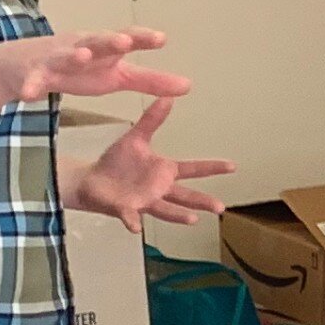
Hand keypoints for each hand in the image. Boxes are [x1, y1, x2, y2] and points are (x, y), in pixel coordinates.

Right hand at [3, 27, 193, 108]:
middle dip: (109, 40)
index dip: (142, 38)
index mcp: (103, 49)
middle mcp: (80, 47)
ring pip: (64, 55)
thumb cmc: (79, 69)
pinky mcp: (31, 74)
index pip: (125, 39)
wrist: (26, 66)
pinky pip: (31, 81)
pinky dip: (31, 86)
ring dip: (73, 55)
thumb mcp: (116, 77)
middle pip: (96, 41)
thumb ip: (149, 81)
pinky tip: (30, 94)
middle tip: (125, 41)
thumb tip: (188, 86)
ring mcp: (54, 59)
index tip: (161, 39)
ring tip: (82, 56)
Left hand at [66, 94, 233, 229]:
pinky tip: (137, 227)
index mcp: (165, 171)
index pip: (193, 169)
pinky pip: (131, 216)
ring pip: (165, 210)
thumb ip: (152, 120)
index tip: (232, 166)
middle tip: (220, 207)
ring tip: (192, 219)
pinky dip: (133, 222)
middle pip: (186, 196)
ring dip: (177, 215)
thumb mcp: (136, 138)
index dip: (213, 167)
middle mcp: (160, 189)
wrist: (93, 180)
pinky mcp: (125, 209)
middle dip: (202, 201)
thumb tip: (167, 97)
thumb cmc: (117, 162)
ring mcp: (145, 201)